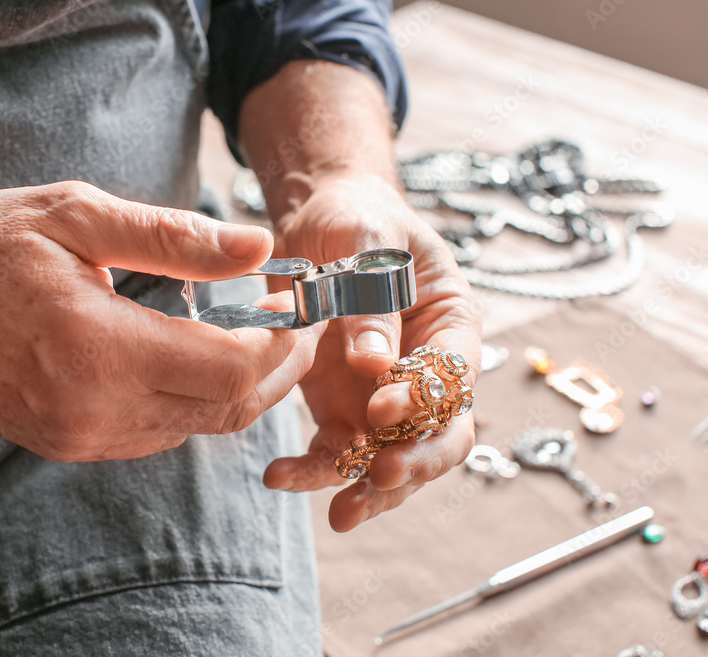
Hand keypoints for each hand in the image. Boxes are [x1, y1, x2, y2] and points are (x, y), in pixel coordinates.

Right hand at [0, 181, 323, 460]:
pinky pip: (156, 433)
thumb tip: (258, 246)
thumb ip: (174, 238)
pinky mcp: (68, 445)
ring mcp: (80, 438)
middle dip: (275, 369)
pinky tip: (191, 358)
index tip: (296, 302)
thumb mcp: (76, 216)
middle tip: (292, 323)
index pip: (230, 369)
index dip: (279, 340)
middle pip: (226, 410)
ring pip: (195, 427)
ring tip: (248, 333)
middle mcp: (94, 411)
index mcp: (99, 349)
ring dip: (236, 387)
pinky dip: (191, 401)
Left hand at [262, 174, 480, 530]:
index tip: (383, 408)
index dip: (426, 400)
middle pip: (438, 435)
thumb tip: (375, 364)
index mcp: (451, 326)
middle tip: (377, 478)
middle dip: (412, 464)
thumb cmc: (358, 220)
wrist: (320, 223)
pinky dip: (314, 470)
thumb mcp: (366, 243)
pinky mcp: (340, 407)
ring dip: (367, 488)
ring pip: (389, 456)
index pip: (453, 376)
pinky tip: (282, 476)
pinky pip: (335, 450)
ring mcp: (382, 396)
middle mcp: (424, 371)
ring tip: (340, 513)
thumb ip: (372, 300)